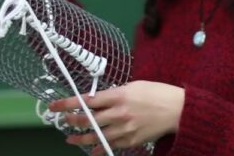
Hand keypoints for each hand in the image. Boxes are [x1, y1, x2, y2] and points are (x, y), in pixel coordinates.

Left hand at [48, 81, 184, 154]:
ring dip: (80, 138)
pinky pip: (111, 146)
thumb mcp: (134, 85)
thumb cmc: (157, 93)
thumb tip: (99, 98)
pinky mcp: (131, 140)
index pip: (87, 100)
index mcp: (119, 95)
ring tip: (70, 138)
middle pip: (88, 120)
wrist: (177, 110)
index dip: (68, 103)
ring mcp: (124, 129)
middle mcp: (118, 113)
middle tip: (63, 121)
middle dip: (72, 121)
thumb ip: (115, 92)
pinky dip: (99, 148)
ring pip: (96, 136)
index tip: (56, 105)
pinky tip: (92, 150)